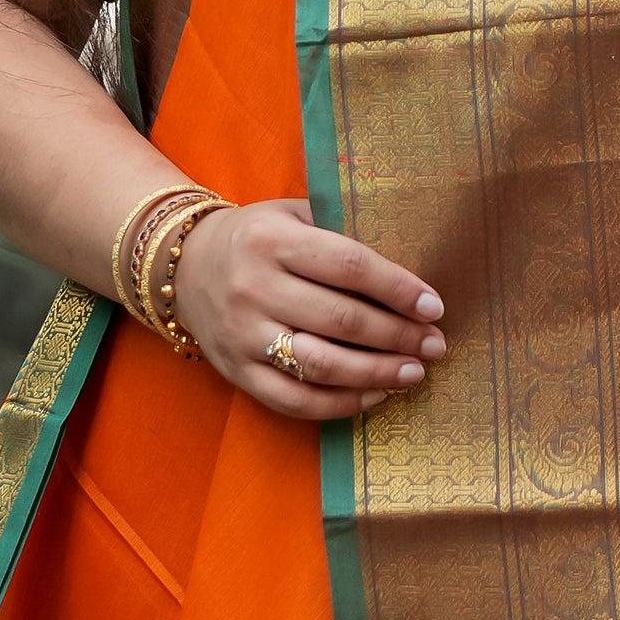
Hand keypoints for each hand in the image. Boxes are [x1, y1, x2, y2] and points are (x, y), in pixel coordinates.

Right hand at [170, 197, 445, 419]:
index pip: (350, 267)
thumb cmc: (257, 238)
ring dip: (377, 373)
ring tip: (414, 372)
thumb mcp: (292, 216)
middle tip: (435, 345)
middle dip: (398, 336)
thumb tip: (408, 278)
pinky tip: (374, 394)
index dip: (398, 289)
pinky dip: (341, 403)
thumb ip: (340, 237)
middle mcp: (254, 288)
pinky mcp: (237, 372)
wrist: (184, 266)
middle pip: (342, 321)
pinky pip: (295, 399)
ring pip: (322, 365)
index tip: (433, 306)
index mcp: (273, 240)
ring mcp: (243, 335)